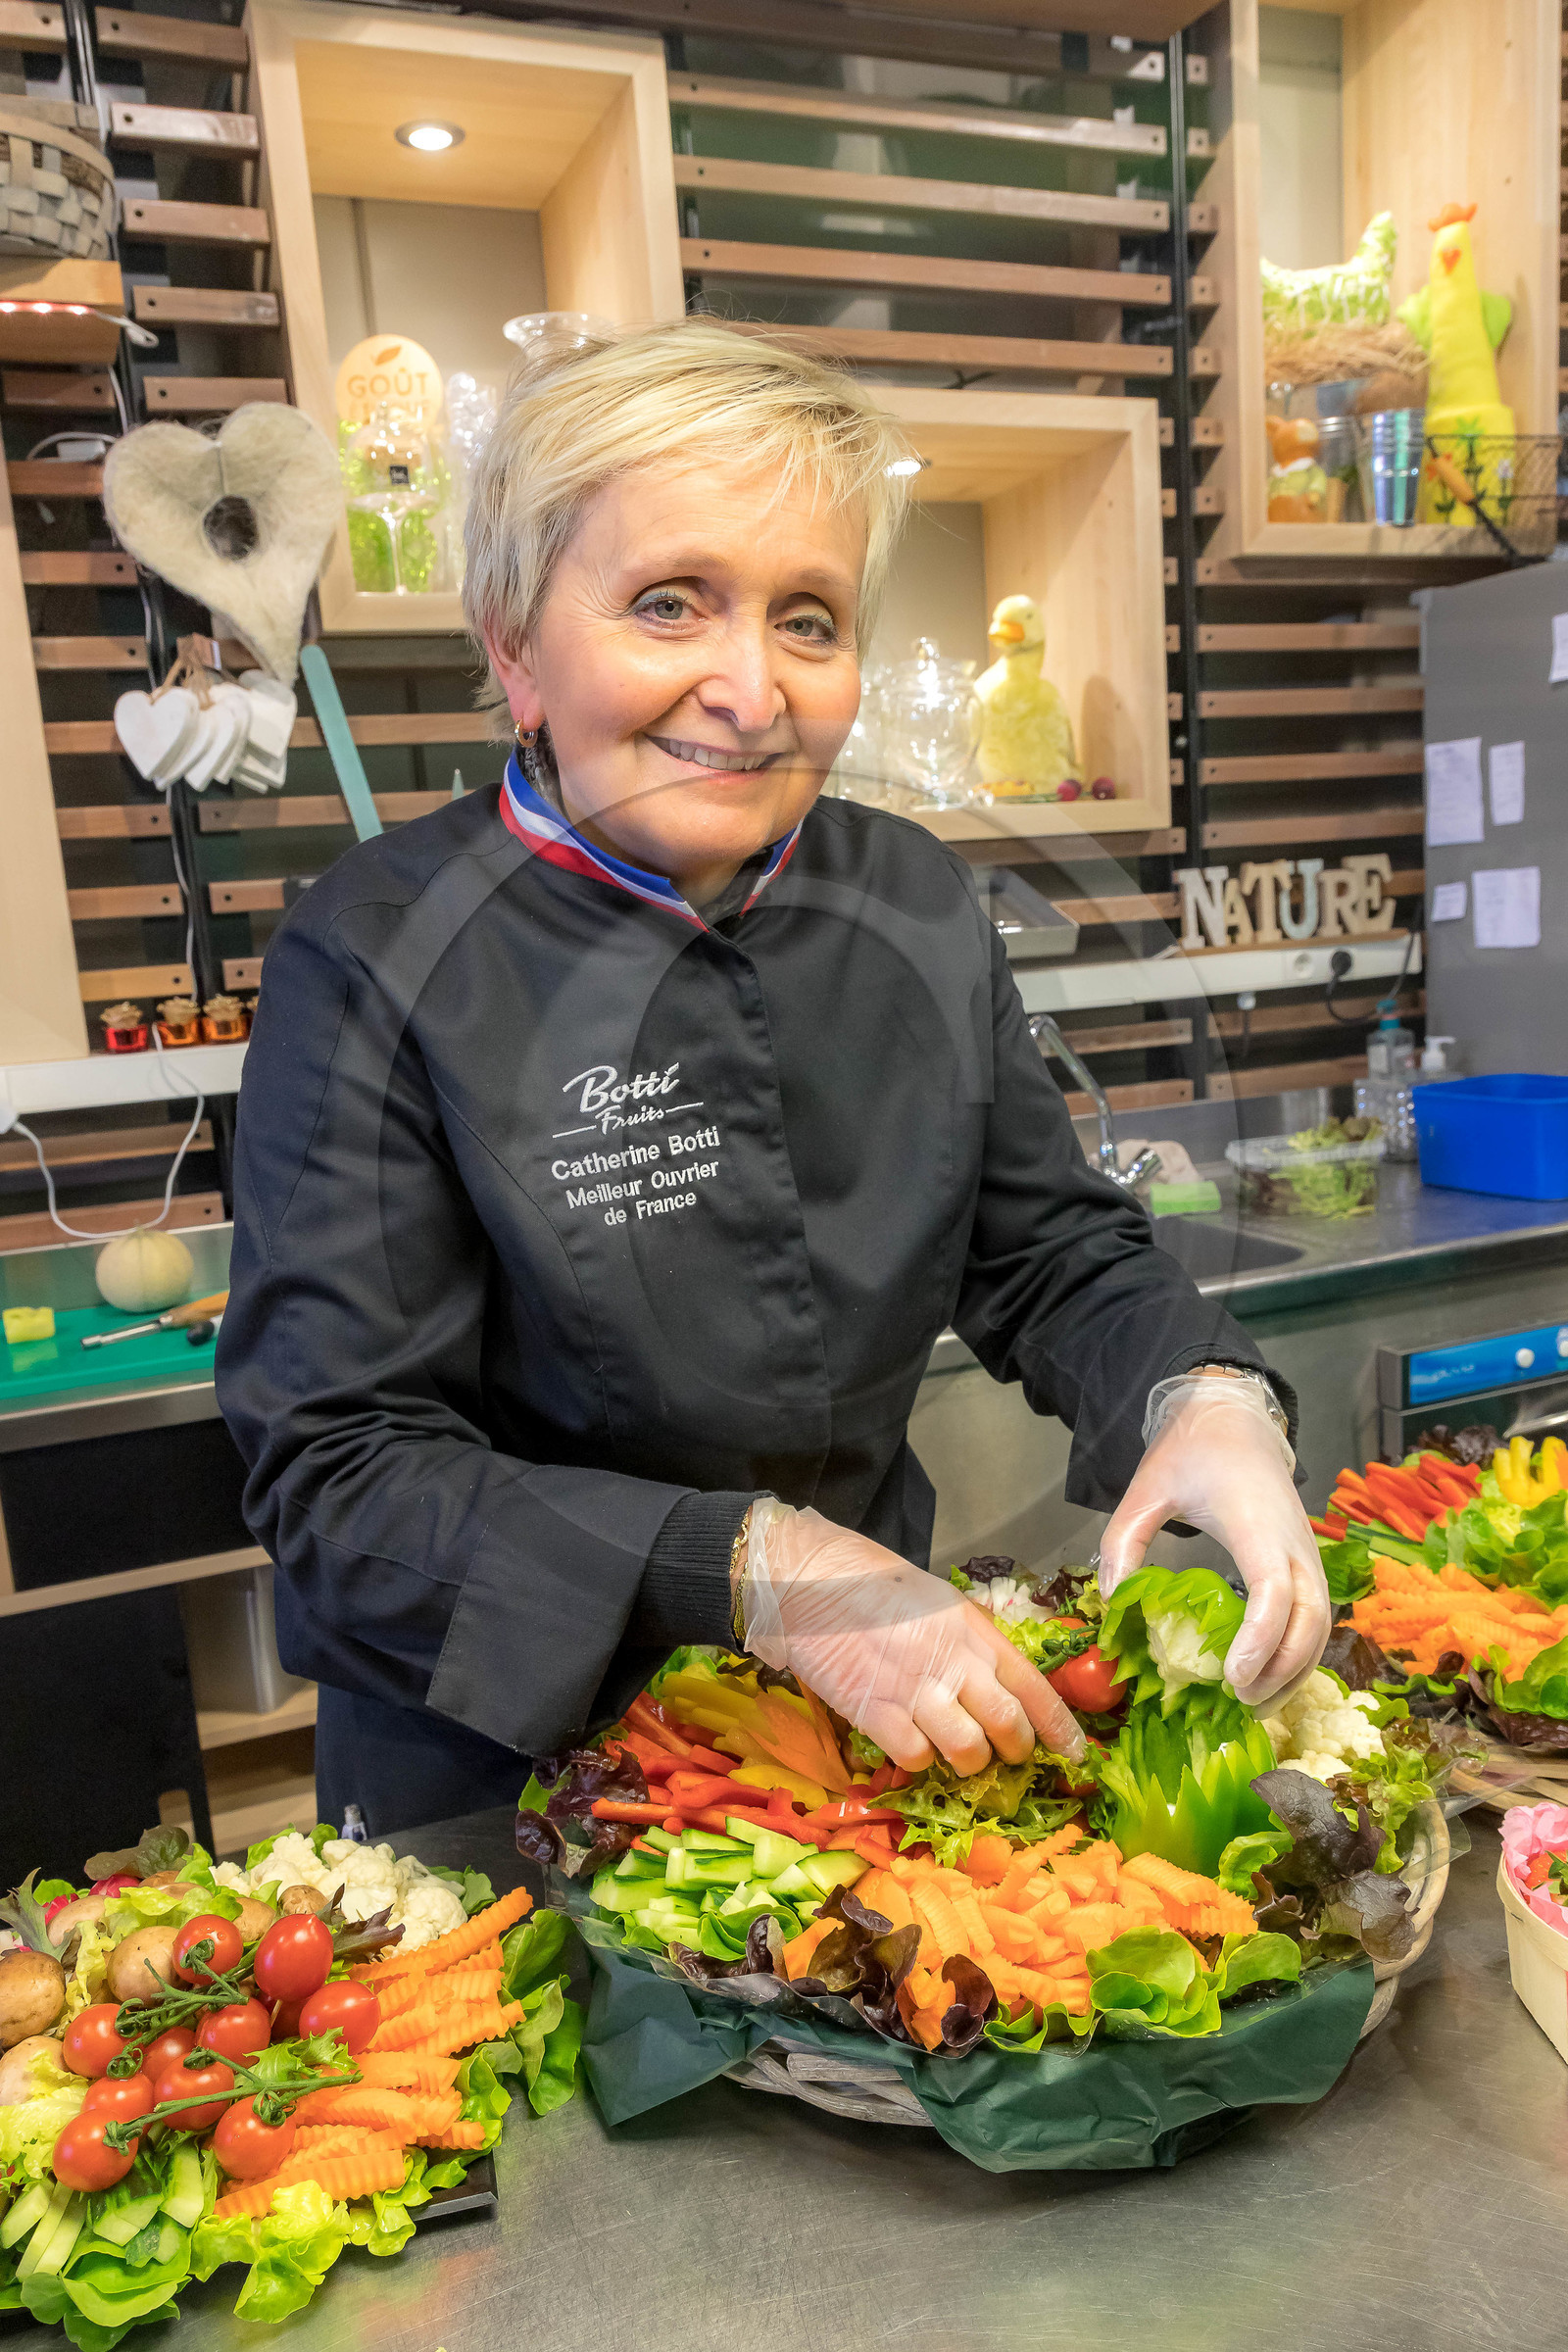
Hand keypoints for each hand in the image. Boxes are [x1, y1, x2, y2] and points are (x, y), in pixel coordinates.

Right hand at [738, 1501, 1084, 1775]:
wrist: (811, 1583)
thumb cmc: (876, 1586)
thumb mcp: (941, 1603)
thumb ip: (974, 1642)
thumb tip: (1003, 1682)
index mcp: (975, 1631)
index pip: (1034, 1687)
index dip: (1060, 1727)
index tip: (1077, 1753)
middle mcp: (954, 1662)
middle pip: (1009, 1727)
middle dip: (1016, 1751)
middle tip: (1007, 1755)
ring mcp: (915, 1691)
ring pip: (968, 1753)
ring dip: (969, 1762)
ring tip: (957, 1752)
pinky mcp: (876, 1714)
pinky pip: (917, 1758)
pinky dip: (920, 1760)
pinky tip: (911, 1742)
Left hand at [1097, 1375, 1328, 1708]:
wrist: (1234, 1418)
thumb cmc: (1192, 1451)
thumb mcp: (1145, 1489)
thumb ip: (1123, 1543)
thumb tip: (1112, 1604)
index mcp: (1257, 1523)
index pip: (1275, 1590)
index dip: (1261, 1639)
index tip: (1233, 1676)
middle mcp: (1294, 1542)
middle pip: (1310, 1620)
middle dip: (1282, 1669)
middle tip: (1239, 1702)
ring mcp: (1307, 1553)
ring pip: (1320, 1624)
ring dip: (1295, 1669)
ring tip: (1254, 1704)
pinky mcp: (1307, 1561)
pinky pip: (1316, 1617)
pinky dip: (1300, 1653)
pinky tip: (1269, 1677)